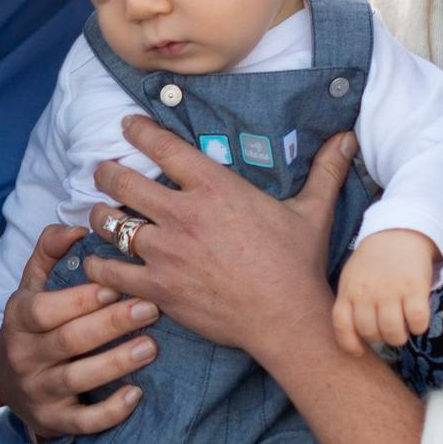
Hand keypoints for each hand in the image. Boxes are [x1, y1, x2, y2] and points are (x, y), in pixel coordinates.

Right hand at [0, 222, 161, 440]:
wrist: (7, 382)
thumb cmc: (33, 324)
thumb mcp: (31, 287)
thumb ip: (49, 251)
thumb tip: (76, 227)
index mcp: (18, 319)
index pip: (44, 309)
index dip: (79, 299)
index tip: (115, 285)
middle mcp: (23, 357)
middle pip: (67, 341)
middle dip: (110, 324)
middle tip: (151, 308)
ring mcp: (37, 392)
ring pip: (77, 379)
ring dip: (116, 363)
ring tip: (152, 346)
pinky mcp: (53, 421)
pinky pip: (83, 422)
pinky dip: (110, 411)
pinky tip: (137, 395)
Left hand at [87, 118, 354, 357]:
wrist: (287, 318)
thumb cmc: (298, 264)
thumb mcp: (312, 211)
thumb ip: (324, 171)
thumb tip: (347, 138)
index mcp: (214, 188)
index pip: (163, 146)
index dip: (138, 130)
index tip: (125, 125)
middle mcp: (182, 214)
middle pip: (122, 181)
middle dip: (106, 172)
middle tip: (101, 170)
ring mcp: (165, 252)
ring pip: (109, 223)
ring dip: (98, 216)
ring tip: (97, 214)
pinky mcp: (157, 287)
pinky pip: (111, 271)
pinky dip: (98, 266)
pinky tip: (95, 262)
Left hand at [332, 229, 438, 355]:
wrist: (398, 233)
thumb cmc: (373, 261)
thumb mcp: (352, 277)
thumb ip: (350, 301)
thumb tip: (354, 337)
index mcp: (349, 290)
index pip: (342, 325)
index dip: (349, 344)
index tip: (358, 351)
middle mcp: (367, 292)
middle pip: (370, 333)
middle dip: (380, 338)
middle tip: (388, 330)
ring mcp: (391, 290)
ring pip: (393, 332)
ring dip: (399, 337)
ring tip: (403, 328)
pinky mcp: (414, 288)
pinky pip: (417, 321)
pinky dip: (419, 327)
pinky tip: (417, 321)